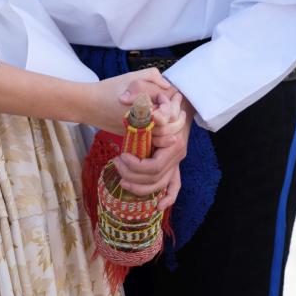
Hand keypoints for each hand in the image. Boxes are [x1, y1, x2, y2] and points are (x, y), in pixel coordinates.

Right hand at [85, 67, 174, 135]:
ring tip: (173, 119)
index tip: (176, 97)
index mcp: (144, 106)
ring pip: (161, 137)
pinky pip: (151, 140)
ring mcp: (137, 132)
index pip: (168, 111)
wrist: (89, 104)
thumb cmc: (110, 88)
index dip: (174, 104)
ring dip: (170, 129)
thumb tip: (167, 85)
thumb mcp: (132, 77)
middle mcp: (142, 122)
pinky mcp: (132, 137)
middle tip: (180, 111)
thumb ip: (152, 76)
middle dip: (176, 119)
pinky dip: (159, 136)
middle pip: (168, 127)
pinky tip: (161, 127)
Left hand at [115, 89, 194, 209]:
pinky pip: (174, 185)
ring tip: (123, 181)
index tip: (120, 155)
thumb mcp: (147, 89)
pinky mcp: (173, 163)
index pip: (154, 165)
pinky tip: (158, 207)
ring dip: (142, 187)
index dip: (135, 166)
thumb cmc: (161, 96)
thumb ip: (137, 92)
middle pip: (155, 177)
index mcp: (174, 142)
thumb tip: (123, 100)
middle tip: (116, 165)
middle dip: (133, 175)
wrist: (178, 99)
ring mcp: (176, 160)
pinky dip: (168, 197)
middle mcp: (178, 155)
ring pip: (161, 184)